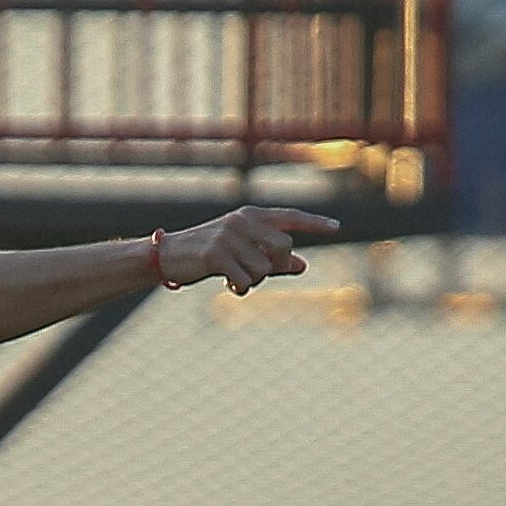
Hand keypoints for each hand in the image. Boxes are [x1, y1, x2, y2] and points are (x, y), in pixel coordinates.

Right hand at [162, 206, 338, 294]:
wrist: (168, 256)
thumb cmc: (209, 254)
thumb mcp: (243, 253)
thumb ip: (273, 259)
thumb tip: (304, 266)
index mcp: (251, 216)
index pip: (289, 217)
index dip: (314, 223)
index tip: (336, 227)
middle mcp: (242, 221)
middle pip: (283, 247)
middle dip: (277, 266)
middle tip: (259, 273)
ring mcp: (228, 236)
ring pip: (264, 268)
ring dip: (255, 281)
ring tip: (237, 279)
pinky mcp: (216, 254)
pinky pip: (245, 280)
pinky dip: (241, 289)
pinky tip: (230, 287)